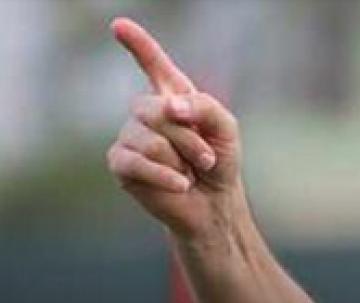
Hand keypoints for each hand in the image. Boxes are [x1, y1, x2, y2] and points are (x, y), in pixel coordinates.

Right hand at [106, 17, 244, 239]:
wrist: (214, 204)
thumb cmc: (219, 163)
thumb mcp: (225, 129)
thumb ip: (204, 107)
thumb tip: (170, 106)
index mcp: (172, 97)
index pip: (153, 65)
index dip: (138, 45)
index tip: (119, 25)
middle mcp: (146, 113)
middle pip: (155, 109)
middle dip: (188, 137)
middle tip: (206, 158)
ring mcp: (129, 136)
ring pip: (150, 139)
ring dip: (181, 159)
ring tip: (191, 172)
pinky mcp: (121, 164)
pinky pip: (137, 162)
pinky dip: (165, 175)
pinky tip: (181, 184)